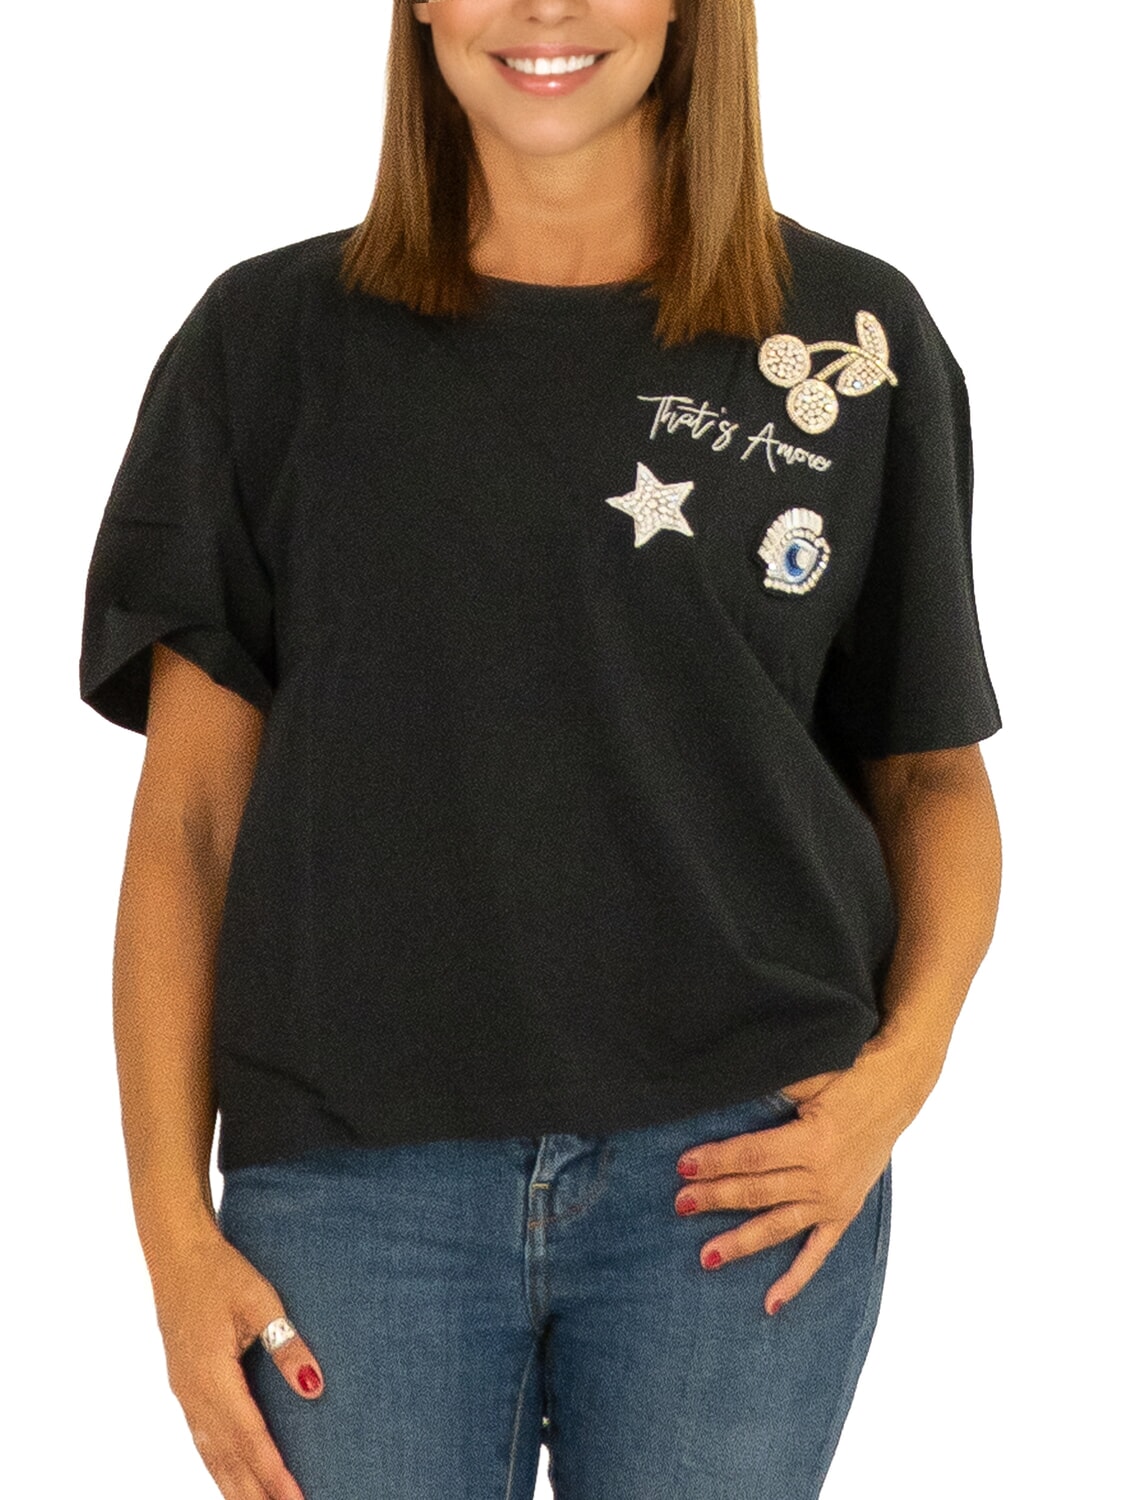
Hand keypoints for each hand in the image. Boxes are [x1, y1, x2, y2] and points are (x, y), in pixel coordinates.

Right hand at [148, 1223, 323, 1499]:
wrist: (176, 1254)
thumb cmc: (221, 1272)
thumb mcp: (259, 1301)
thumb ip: (286, 1345)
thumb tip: (314, 1386)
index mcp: (211, 1376)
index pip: (249, 1438)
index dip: (274, 1473)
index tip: (297, 1498)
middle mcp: (194, 1394)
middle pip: (227, 1460)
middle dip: (256, 1493)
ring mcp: (186, 1393)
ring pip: (212, 1456)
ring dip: (237, 1488)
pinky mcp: (185, 1387)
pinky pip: (203, 1440)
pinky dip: (220, 1467)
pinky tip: (232, 1480)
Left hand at [673, 1047, 932, 1315]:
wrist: (896, 1090)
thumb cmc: (847, 1075)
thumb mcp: (809, 1077)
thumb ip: (770, 1089)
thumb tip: (724, 1088)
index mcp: (811, 1140)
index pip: (752, 1155)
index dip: (716, 1160)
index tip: (684, 1165)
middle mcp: (822, 1176)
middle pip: (758, 1191)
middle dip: (715, 1197)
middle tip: (680, 1203)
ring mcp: (834, 1200)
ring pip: (778, 1226)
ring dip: (741, 1242)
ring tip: (705, 1256)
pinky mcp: (844, 1213)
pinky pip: (817, 1252)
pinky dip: (795, 1279)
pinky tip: (770, 1304)